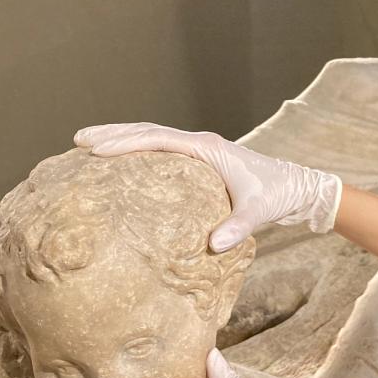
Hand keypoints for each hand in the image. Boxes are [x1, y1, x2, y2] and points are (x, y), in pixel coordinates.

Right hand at [74, 122, 341, 251]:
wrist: (298, 188)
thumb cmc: (278, 196)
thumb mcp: (259, 213)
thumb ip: (237, 228)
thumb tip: (213, 246)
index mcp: (208, 149)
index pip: (159, 139)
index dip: (126, 143)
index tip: (96, 150)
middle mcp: (202, 143)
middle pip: (150, 131)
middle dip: (114, 134)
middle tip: (79, 139)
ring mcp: (202, 150)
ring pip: (155, 137)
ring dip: (124, 138)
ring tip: (90, 145)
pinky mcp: (203, 161)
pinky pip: (164, 150)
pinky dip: (140, 150)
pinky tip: (124, 162)